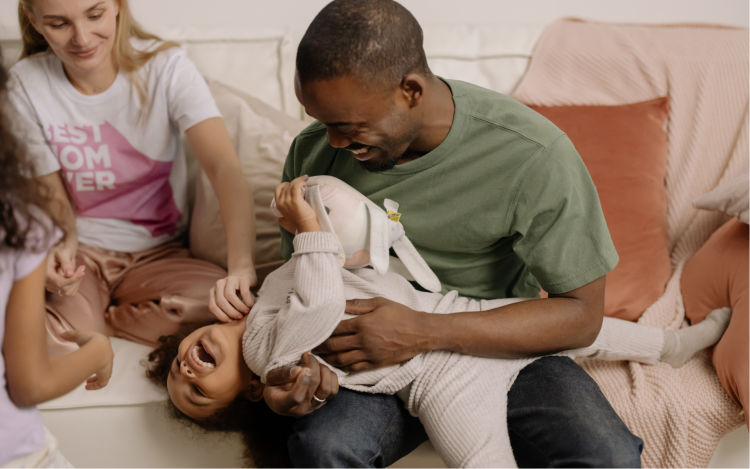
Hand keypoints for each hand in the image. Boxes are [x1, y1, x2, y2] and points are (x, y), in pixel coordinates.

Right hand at [45, 241, 84, 295]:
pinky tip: (76, 275)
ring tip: (80, 270)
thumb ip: (65, 263)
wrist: (57, 252)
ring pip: (68, 292)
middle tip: (82, 268)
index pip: (60, 283)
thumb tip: (69, 275)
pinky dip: (75, 284)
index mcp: (45, 274)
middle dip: (76, 280)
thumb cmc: (59, 250)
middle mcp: (47, 283)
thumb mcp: (62, 253)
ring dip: (77, 282)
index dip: (73, 279)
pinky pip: (69, 291)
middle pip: (65, 289)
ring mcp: (51, 287)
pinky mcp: (57, 289)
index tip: (83, 272)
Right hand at [60, 330, 113, 389]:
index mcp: (104, 349)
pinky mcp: (105, 375)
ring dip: (95, 380)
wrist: (98, 348)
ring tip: (87, 383)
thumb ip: (70, 335)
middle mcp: (108, 358)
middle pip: (105, 366)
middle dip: (96, 371)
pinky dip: (95, 386)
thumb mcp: (79, 336)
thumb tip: (61, 333)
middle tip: (88, 377)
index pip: (103, 355)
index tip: (88, 364)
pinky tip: (87, 387)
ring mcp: (108, 366)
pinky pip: (102, 383)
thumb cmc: (88, 340)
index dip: (96, 360)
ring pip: (104, 376)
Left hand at [209, 272, 255, 321]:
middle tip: (239, 318)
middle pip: (220, 301)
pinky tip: (250, 305)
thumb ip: (225, 308)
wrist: (245, 275)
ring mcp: (230, 279)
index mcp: (214, 291)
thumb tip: (226, 326)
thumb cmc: (237, 292)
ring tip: (246, 312)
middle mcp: (219, 284)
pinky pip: (243, 291)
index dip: (221, 315)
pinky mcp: (242, 278)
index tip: (230, 321)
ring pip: (229, 296)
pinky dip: (247, 301)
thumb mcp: (228, 300)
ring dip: (238, 307)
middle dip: (230, 312)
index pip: (212, 306)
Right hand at [263, 352, 338, 416]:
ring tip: (314, 363)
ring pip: (327, 389)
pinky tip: (321, 370)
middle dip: (312, 366)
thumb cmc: (274, 384)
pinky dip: (330, 376)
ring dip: (323, 371)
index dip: (302, 381)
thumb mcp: (270, 377)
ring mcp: (313, 407)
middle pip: (313, 386)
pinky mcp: (323, 402)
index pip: (296, 397)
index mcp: (283, 404)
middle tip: (307, 355)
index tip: (302, 367)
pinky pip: (334, 389)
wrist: (282, 395)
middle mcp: (300, 409)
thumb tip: (299, 370)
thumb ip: (281, 374)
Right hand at [274, 176, 319, 232]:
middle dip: (293, 182)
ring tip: (305, 181)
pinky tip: (305, 182)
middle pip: (285, 186)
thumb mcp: (285, 221)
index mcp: (278, 206)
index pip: (277, 189)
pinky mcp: (295, 200)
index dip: (284, 184)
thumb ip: (281, 217)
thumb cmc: (299, 224)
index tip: (292, 184)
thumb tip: (280, 217)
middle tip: (301, 182)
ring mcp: (288, 201)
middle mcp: (281, 202)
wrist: (306, 227)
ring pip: (291, 185)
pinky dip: (300, 182)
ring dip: (298, 180)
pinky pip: (296, 186)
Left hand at [314, 297, 429, 371]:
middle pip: (334, 345)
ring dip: (328, 358)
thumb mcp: (379, 303)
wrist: (420, 332)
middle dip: (320, 346)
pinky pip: (354, 368)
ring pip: (341, 359)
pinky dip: (342, 367)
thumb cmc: (401, 315)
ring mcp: (369, 354)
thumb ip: (358, 304)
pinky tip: (336, 363)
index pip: (335, 329)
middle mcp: (363, 341)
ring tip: (319, 356)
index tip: (313, 330)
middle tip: (309, 346)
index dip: (322, 331)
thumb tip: (340, 303)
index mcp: (363, 324)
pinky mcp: (375, 363)